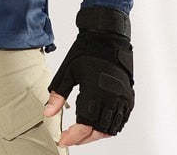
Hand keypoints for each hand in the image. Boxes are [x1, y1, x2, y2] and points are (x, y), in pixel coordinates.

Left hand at [46, 6, 134, 145]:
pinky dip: (110, 127)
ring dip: (97, 134)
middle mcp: (112, 98)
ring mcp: (122, 99)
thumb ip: (58, 95)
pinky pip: (121, 121)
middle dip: (83, 138)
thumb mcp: (67, 71)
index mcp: (95, 92)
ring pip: (111, 128)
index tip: (63, 140)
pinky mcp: (128, 97)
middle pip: (98, 130)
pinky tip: (99, 124)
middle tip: (70, 138)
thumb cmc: (85, 51)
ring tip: (83, 133)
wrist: (106, 37)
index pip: (85, 125)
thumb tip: (47, 113)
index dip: (73, 136)